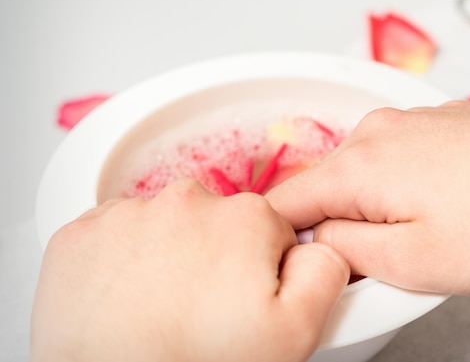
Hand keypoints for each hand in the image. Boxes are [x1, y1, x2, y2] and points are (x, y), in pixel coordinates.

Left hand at [31, 179, 348, 361]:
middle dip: (214, 258)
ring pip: (164, 227)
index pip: (267, 231)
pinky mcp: (81, 233)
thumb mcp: (296, 331)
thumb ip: (324, 271)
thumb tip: (320, 244)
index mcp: (245, 218)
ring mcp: (129, 214)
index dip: (259, 271)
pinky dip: (121, 261)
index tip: (240, 301)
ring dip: (166, 257)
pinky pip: (114, 236)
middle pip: (215, 223)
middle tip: (201, 310)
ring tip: (160, 308)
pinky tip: (125, 299)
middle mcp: (187, 201)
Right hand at [267, 102, 469, 294]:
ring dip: (377, 203)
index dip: (290, 238)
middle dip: (341, 222)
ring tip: (427, 227)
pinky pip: (398, 154)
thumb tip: (316, 236)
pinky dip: (405, 181)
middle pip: (327, 185)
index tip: (314, 260)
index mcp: (358, 164)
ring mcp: (409, 118)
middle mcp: (377, 130)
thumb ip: (341, 250)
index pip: (286, 201)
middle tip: (387, 255)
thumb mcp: (409, 262)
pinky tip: (447, 201)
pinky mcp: (437, 119)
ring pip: (365, 170)